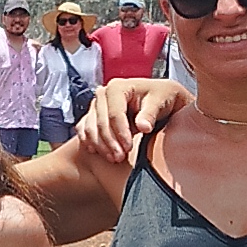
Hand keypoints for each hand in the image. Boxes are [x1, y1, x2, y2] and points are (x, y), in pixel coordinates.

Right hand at [68, 73, 182, 165]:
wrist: (159, 98)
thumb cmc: (161, 97)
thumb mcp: (160, 101)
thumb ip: (150, 114)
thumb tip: (143, 126)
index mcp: (118, 87)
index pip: (114, 113)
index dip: (120, 132)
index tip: (129, 148)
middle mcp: (103, 93)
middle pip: (100, 122)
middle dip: (110, 142)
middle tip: (120, 158)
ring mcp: (96, 104)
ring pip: (91, 128)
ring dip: (101, 146)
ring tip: (114, 159)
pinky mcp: (93, 115)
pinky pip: (85, 130)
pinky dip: (90, 142)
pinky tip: (100, 153)